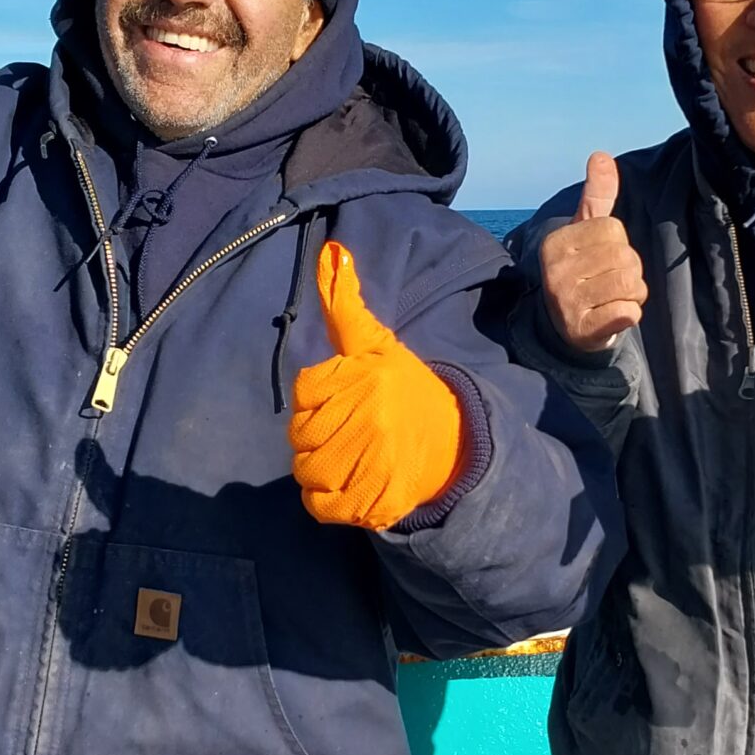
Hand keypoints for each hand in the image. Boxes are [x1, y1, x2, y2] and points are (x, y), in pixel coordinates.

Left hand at [289, 242, 465, 529]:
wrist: (454, 447)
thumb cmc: (406, 390)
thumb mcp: (377, 344)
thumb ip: (345, 303)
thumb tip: (331, 249)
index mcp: (366, 378)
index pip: (305, 390)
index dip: (319, 397)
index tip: (346, 399)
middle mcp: (368, 419)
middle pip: (300, 432)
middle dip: (317, 433)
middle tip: (349, 431)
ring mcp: (369, 463)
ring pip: (305, 469)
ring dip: (318, 467)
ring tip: (348, 457)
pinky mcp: (368, 503)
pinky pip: (317, 504)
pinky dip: (325, 499)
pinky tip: (346, 484)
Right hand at [538, 152, 646, 350]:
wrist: (567, 328)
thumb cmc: (584, 272)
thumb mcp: (586, 232)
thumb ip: (597, 195)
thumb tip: (601, 155)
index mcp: (556, 243)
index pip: (613, 228)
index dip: (620, 244)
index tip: (604, 258)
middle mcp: (556, 271)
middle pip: (625, 256)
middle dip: (630, 270)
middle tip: (611, 281)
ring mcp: (566, 302)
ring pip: (630, 284)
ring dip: (633, 293)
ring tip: (613, 298)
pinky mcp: (582, 330)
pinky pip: (627, 313)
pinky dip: (629, 314)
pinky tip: (612, 315)